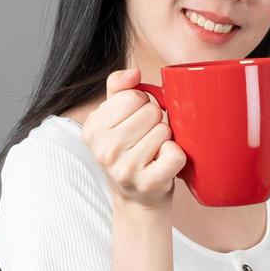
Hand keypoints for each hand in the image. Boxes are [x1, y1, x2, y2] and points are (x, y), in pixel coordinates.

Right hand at [82, 67, 186, 210]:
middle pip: (151, 111)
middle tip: (146, 141)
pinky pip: (175, 153)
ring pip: (164, 130)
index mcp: (93, 129)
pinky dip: (176, 156)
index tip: (135, 124)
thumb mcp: (114, 119)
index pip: (133, 95)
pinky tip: (162, 164)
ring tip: (153, 153)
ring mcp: (125, 169)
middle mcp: (104, 150)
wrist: (137, 199)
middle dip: (155, 122)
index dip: (141, 106)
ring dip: (165, 139)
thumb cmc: (128, 153)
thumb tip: (134, 72)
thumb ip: (118, 88)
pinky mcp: (148, 183)